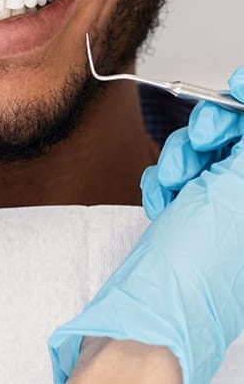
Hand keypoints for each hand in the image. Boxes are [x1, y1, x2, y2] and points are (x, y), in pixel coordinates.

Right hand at [48, 68, 243, 383]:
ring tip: (171, 184)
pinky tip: (161, 201)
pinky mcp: (188, 206)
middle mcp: (243, 197)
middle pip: (230, 134)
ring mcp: (218, 202)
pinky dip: (163, 181)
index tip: (234, 87)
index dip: (242, 103)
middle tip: (200, 137)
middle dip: (208, 131)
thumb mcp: (232, 191)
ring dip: (177, 159)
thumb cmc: (196, 258)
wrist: (152, 299)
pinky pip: (174, 173)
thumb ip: (243, 147)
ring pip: (197, 151)